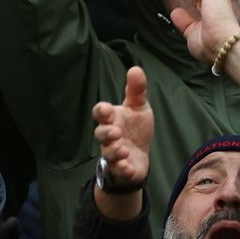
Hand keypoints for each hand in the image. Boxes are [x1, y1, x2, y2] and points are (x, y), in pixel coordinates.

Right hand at [92, 66, 152, 191]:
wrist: (139, 156)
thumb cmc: (135, 129)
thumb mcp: (139, 108)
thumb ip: (136, 90)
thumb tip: (136, 68)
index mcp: (112, 119)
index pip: (100, 113)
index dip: (101, 111)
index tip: (106, 110)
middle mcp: (109, 137)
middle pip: (100, 134)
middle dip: (106, 133)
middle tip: (116, 132)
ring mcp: (114, 153)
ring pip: (108, 153)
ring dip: (114, 151)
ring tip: (123, 150)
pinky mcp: (122, 169)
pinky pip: (118, 170)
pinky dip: (122, 169)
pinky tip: (128, 167)